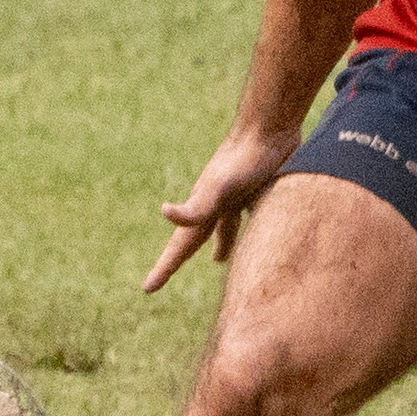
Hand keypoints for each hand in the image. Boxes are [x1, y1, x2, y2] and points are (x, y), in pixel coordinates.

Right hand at [143, 125, 301, 293]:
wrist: (269, 126)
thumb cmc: (245, 159)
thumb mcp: (221, 188)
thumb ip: (196, 206)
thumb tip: (164, 212)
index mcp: (203, 208)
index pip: (180, 247)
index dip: (164, 269)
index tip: (147, 288)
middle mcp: (216, 204)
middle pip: (196, 238)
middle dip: (181, 257)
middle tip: (165, 276)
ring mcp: (237, 195)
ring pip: (225, 227)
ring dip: (222, 243)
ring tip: (220, 260)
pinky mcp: (259, 187)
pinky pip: (252, 214)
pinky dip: (251, 226)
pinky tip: (261, 230)